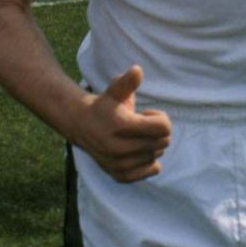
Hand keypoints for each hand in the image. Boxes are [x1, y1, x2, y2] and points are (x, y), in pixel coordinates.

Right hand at [76, 66, 171, 182]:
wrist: (81, 126)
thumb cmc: (103, 106)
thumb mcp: (114, 91)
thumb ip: (126, 82)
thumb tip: (137, 70)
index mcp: (122, 127)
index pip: (164, 127)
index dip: (159, 118)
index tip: (145, 114)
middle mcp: (120, 149)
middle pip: (164, 142)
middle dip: (156, 130)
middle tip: (140, 125)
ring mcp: (120, 165)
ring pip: (158, 155)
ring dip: (152, 144)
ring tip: (135, 136)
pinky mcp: (121, 176)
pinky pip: (153, 170)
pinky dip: (149, 160)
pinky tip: (136, 151)